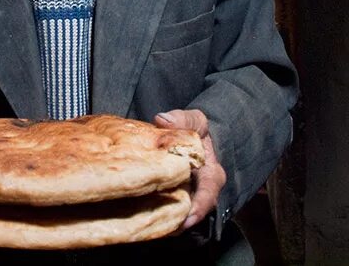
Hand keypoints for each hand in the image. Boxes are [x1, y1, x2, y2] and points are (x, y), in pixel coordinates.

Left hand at [154, 109, 226, 229]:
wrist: (193, 136)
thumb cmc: (196, 129)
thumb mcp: (195, 120)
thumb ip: (182, 119)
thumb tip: (162, 120)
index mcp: (211, 174)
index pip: (208, 194)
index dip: (198, 208)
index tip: (186, 220)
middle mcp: (200, 191)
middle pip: (190, 212)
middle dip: (175, 222)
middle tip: (158, 229)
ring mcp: (186, 197)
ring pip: (176, 214)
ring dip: (162, 221)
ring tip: (144, 226)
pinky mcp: (172, 197)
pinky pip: (164, 209)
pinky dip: (153, 213)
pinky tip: (137, 216)